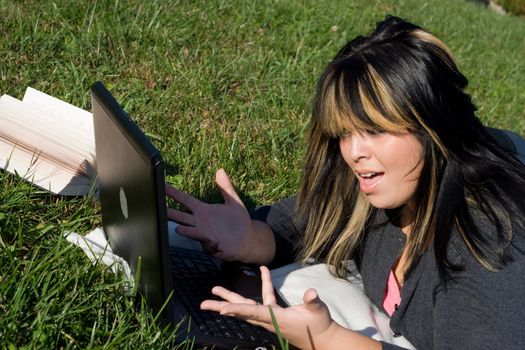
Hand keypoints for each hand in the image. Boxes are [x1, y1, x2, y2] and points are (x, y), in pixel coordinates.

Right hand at [165, 168, 252, 260]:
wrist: (248, 239)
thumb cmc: (239, 220)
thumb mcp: (234, 202)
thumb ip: (226, 187)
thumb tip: (220, 171)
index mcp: (204, 210)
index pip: (185, 200)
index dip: (174, 194)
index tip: (163, 187)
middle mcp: (200, 222)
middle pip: (181, 217)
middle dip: (170, 213)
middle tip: (159, 209)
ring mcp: (205, 235)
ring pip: (191, 232)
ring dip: (186, 231)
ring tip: (179, 229)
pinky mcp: (212, 246)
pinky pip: (207, 245)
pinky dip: (210, 244)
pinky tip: (218, 244)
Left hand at [201, 266, 335, 349]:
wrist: (322, 338)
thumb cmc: (319, 325)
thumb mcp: (318, 311)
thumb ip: (313, 301)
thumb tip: (311, 293)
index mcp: (276, 318)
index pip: (254, 312)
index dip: (238, 310)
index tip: (222, 310)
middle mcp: (269, 319)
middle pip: (241, 311)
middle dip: (222, 306)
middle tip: (203, 304)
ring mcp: (270, 317)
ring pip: (247, 306)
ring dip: (232, 298)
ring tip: (216, 289)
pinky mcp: (275, 314)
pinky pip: (261, 300)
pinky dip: (261, 286)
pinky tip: (263, 271)